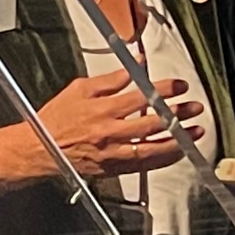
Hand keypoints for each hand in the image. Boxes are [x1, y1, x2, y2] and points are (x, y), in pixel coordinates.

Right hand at [32, 69, 204, 179]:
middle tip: (194, 107)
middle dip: (178, 114)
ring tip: (196, 132)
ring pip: (153, 147)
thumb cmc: (56, 119)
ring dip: (178, 139)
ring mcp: (113, 153)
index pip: (142, 96)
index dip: (164, 89)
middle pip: (152, 122)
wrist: (39, 149)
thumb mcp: (80, 89)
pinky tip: (177, 152)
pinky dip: (164, 158)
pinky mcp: (113, 168)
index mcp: (103, 109)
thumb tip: (134, 67)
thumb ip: (110, 79)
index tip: (179, 85)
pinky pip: (144, 165)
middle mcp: (110, 132)